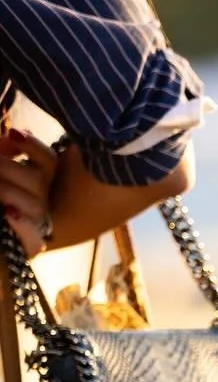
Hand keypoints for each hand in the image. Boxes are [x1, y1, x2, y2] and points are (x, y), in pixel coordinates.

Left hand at [0, 129, 58, 255]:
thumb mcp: (2, 174)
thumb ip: (5, 152)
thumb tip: (10, 135)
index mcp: (35, 181)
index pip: (49, 161)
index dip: (33, 146)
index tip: (14, 133)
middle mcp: (42, 202)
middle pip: (40, 180)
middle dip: (8, 168)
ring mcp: (38, 225)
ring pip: (36, 205)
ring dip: (8, 192)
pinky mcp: (31, 247)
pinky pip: (35, 240)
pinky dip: (22, 226)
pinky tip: (9, 214)